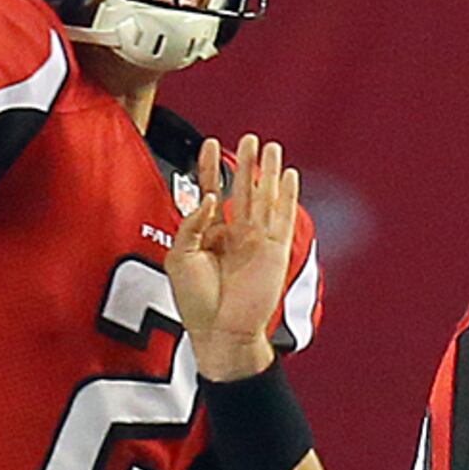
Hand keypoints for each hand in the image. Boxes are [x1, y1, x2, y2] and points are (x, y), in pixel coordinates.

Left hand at [172, 134, 300, 378]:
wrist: (221, 332)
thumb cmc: (196, 301)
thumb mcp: (180, 258)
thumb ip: (192, 224)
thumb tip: (210, 197)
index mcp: (211, 234)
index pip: (211, 191)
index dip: (210, 168)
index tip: (209, 143)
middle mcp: (236, 234)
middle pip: (242, 189)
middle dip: (245, 162)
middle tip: (249, 137)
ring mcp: (257, 241)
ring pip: (264, 198)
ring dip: (268, 172)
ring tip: (270, 145)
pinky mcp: (275, 251)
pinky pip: (282, 218)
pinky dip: (286, 196)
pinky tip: (288, 175)